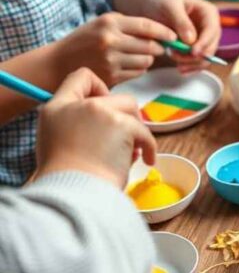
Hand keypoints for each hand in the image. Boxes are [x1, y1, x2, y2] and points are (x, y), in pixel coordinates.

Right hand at [35, 68, 155, 187]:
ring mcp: (102, 112)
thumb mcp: (56, 144)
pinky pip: (145, 132)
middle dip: (123, 116)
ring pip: (132, 110)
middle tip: (123, 140)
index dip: (97, 88)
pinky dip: (149, 147)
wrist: (73, 195)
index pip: (80, 77)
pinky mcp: (123, 125)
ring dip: (135, 131)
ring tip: (130, 154)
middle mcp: (78, 105)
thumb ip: (72, 126)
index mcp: (56, 108)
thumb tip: (100, 125)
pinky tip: (146, 160)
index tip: (103, 107)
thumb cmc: (66, 180)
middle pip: (113, 96)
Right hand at [58, 12, 176, 84]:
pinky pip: (137, 73)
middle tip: (158, 47)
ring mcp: (110, 61)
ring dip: (148, 59)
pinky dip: (138, 70)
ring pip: (146, 61)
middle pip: (150, 46)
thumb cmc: (84, 40)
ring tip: (139, 56)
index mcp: (110, 22)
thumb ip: (129, 24)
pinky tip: (128, 65)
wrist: (59, 63)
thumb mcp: (103, 23)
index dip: (164, 32)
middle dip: (158, 47)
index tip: (174, 36)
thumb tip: (161, 32)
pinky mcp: (111, 77)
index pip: (147, 26)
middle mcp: (111, 41)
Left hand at [114, 0, 220, 72]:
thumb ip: (181, 22)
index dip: (205, 43)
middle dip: (195, 56)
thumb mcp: (170, 7)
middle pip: (211, 47)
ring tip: (172, 58)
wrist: (151, 4)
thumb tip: (191, 40)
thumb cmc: (162, 0)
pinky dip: (189, 66)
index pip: (212, 31)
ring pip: (205, 58)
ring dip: (191, 63)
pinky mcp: (195, 48)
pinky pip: (197, 62)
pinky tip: (179, 68)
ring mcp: (203, 39)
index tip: (193, 52)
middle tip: (175, 56)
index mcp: (208, 13)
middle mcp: (210, 27)